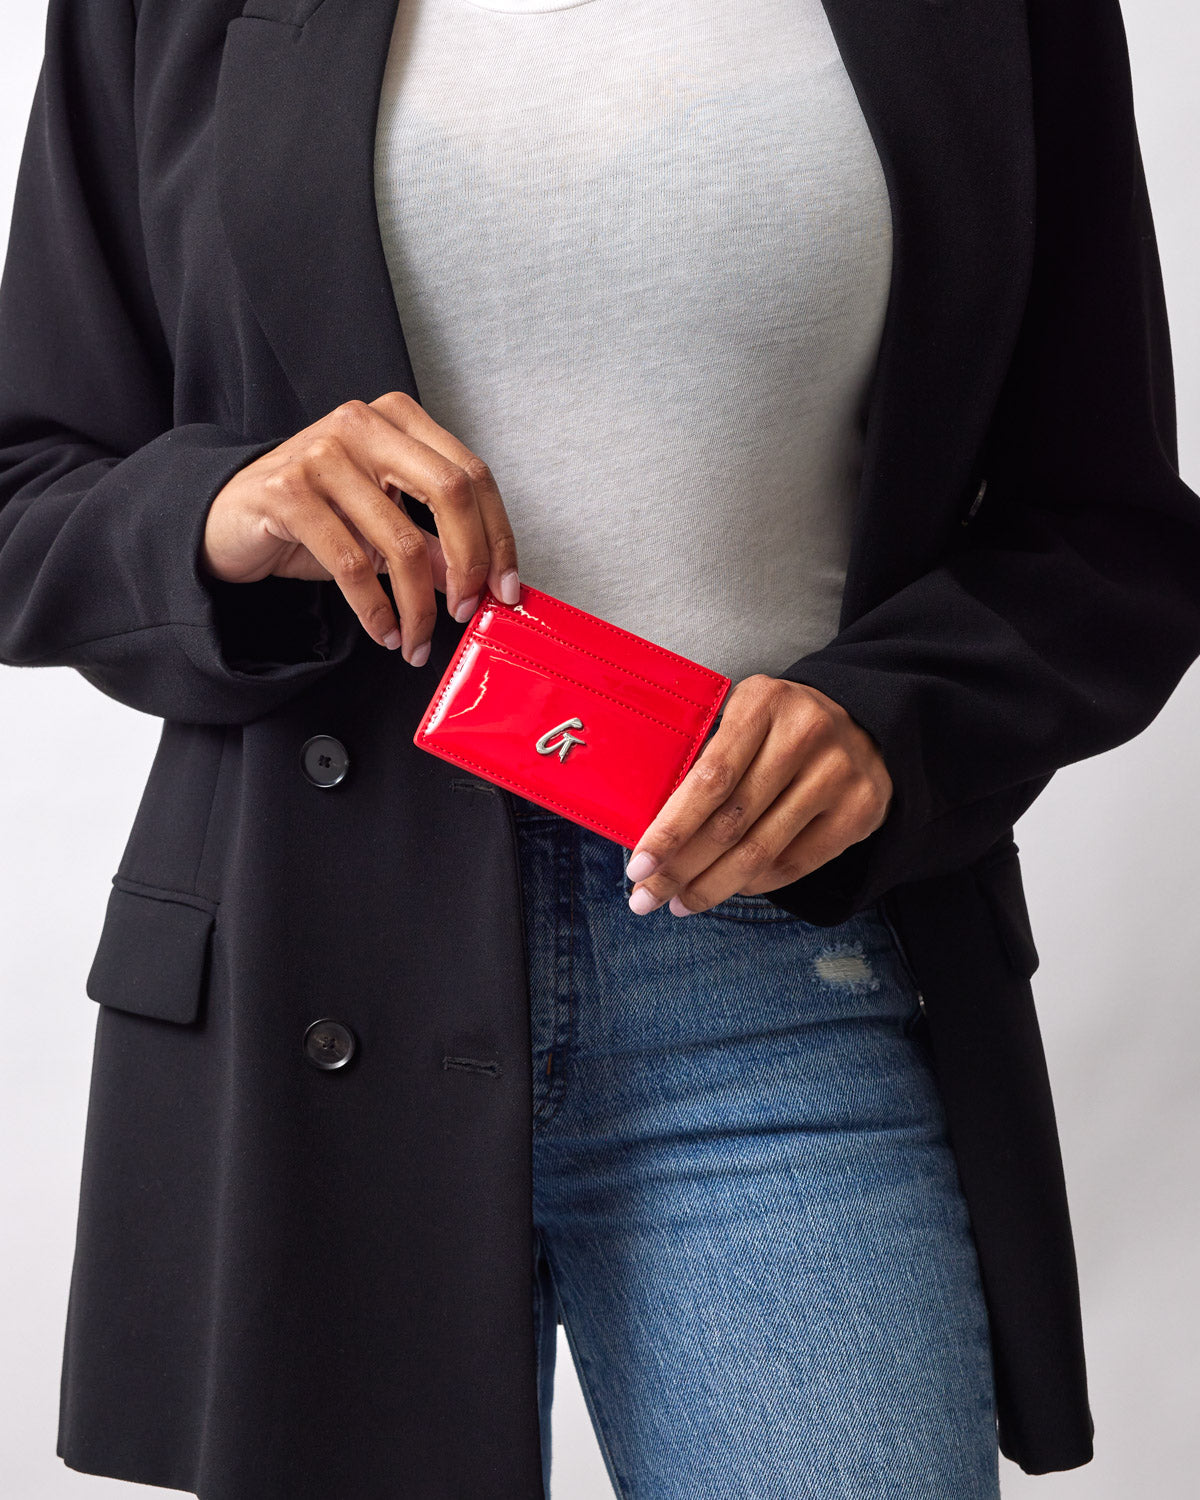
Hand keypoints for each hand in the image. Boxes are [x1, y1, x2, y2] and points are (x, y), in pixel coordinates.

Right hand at [200, 391, 519, 665]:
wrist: (225, 517)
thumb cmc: (309, 514)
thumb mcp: (380, 524)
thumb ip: (432, 542)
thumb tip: (485, 581)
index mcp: (397, 419)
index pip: (472, 475)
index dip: (499, 537)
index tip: (506, 587)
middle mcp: (362, 424)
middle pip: (450, 493)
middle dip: (470, 563)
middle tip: (467, 610)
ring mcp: (322, 453)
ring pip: (400, 542)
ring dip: (418, 607)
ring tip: (416, 639)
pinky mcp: (287, 491)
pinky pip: (352, 565)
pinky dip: (376, 611)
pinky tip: (384, 631)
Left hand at [624, 675, 892, 915]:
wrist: (863, 722)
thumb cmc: (778, 725)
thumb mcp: (742, 716)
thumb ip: (704, 757)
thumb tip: (652, 828)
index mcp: (765, 702)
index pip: (711, 779)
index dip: (671, 829)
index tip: (638, 865)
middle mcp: (806, 735)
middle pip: (731, 822)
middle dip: (681, 868)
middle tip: (646, 897)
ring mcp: (839, 774)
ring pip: (761, 851)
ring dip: (712, 886)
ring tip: (680, 902)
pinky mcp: (861, 810)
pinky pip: (794, 864)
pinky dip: (753, 883)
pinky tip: (727, 888)